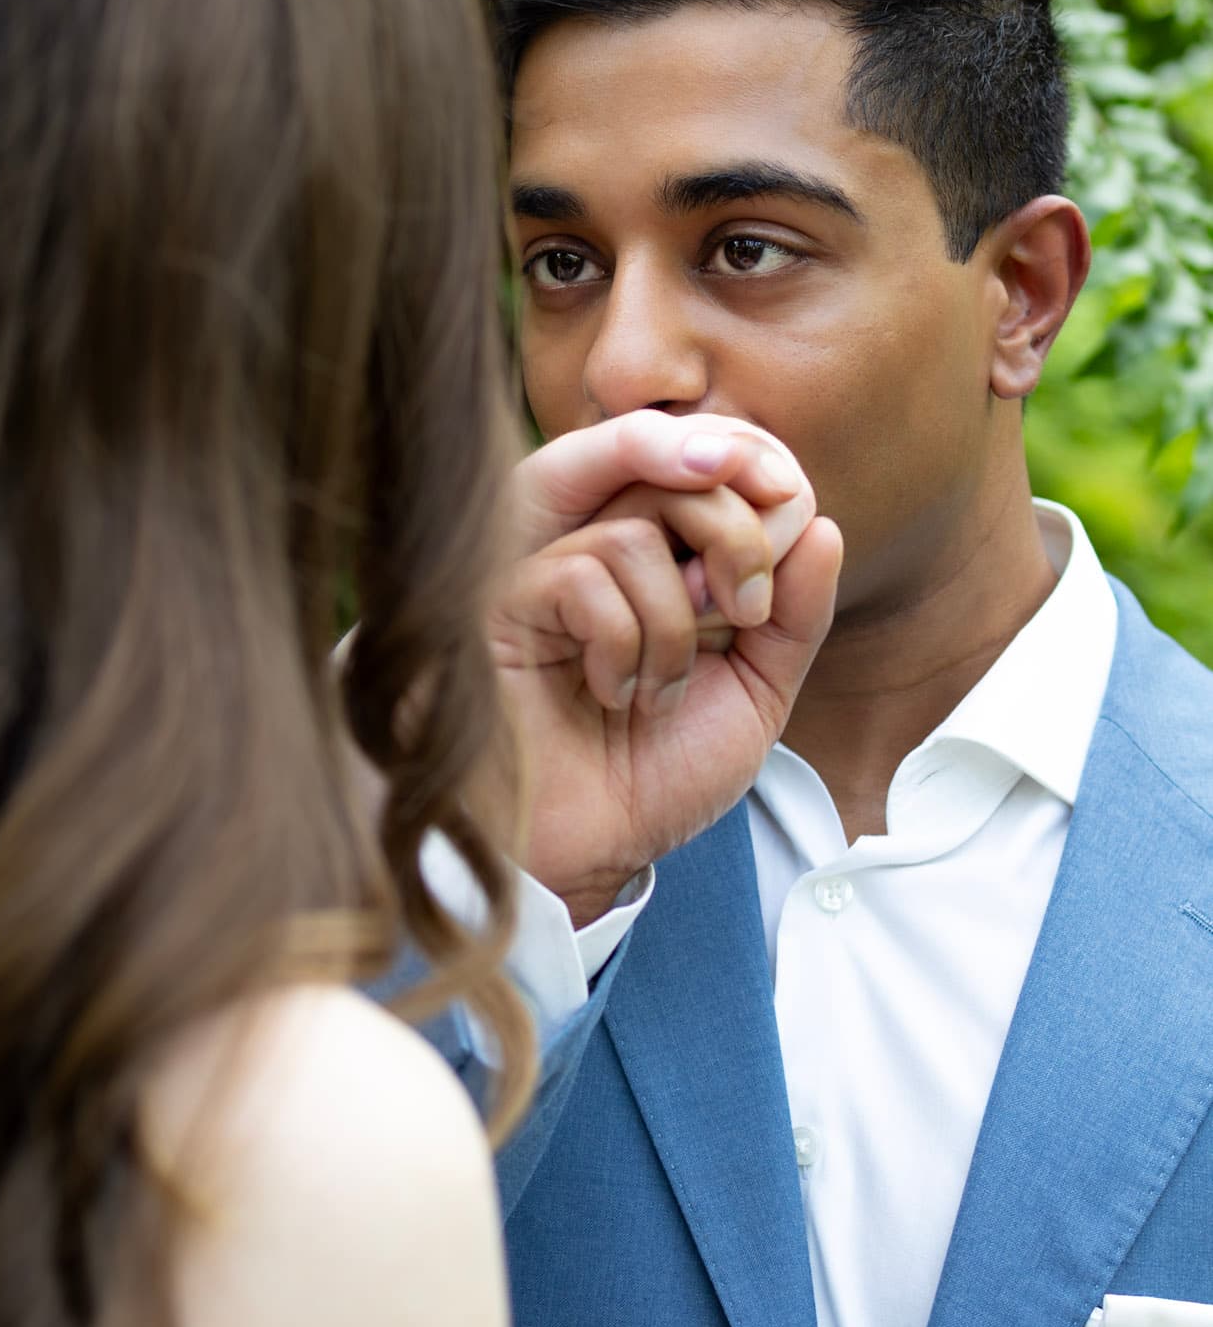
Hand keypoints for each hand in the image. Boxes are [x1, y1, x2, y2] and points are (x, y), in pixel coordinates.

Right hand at [491, 412, 841, 923]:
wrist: (589, 853)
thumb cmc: (656, 775)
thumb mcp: (755, 693)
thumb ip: (793, 614)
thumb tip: (823, 526)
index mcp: (658, 560)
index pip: (705, 472)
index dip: (754, 478)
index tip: (796, 526)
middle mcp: (600, 550)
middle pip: (671, 474)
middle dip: (734, 536)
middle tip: (745, 616)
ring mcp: (545, 572)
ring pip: (633, 533)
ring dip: (674, 626)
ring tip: (659, 695)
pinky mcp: (504, 603)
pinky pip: (582, 575)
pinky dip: (622, 645)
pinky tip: (612, 695)